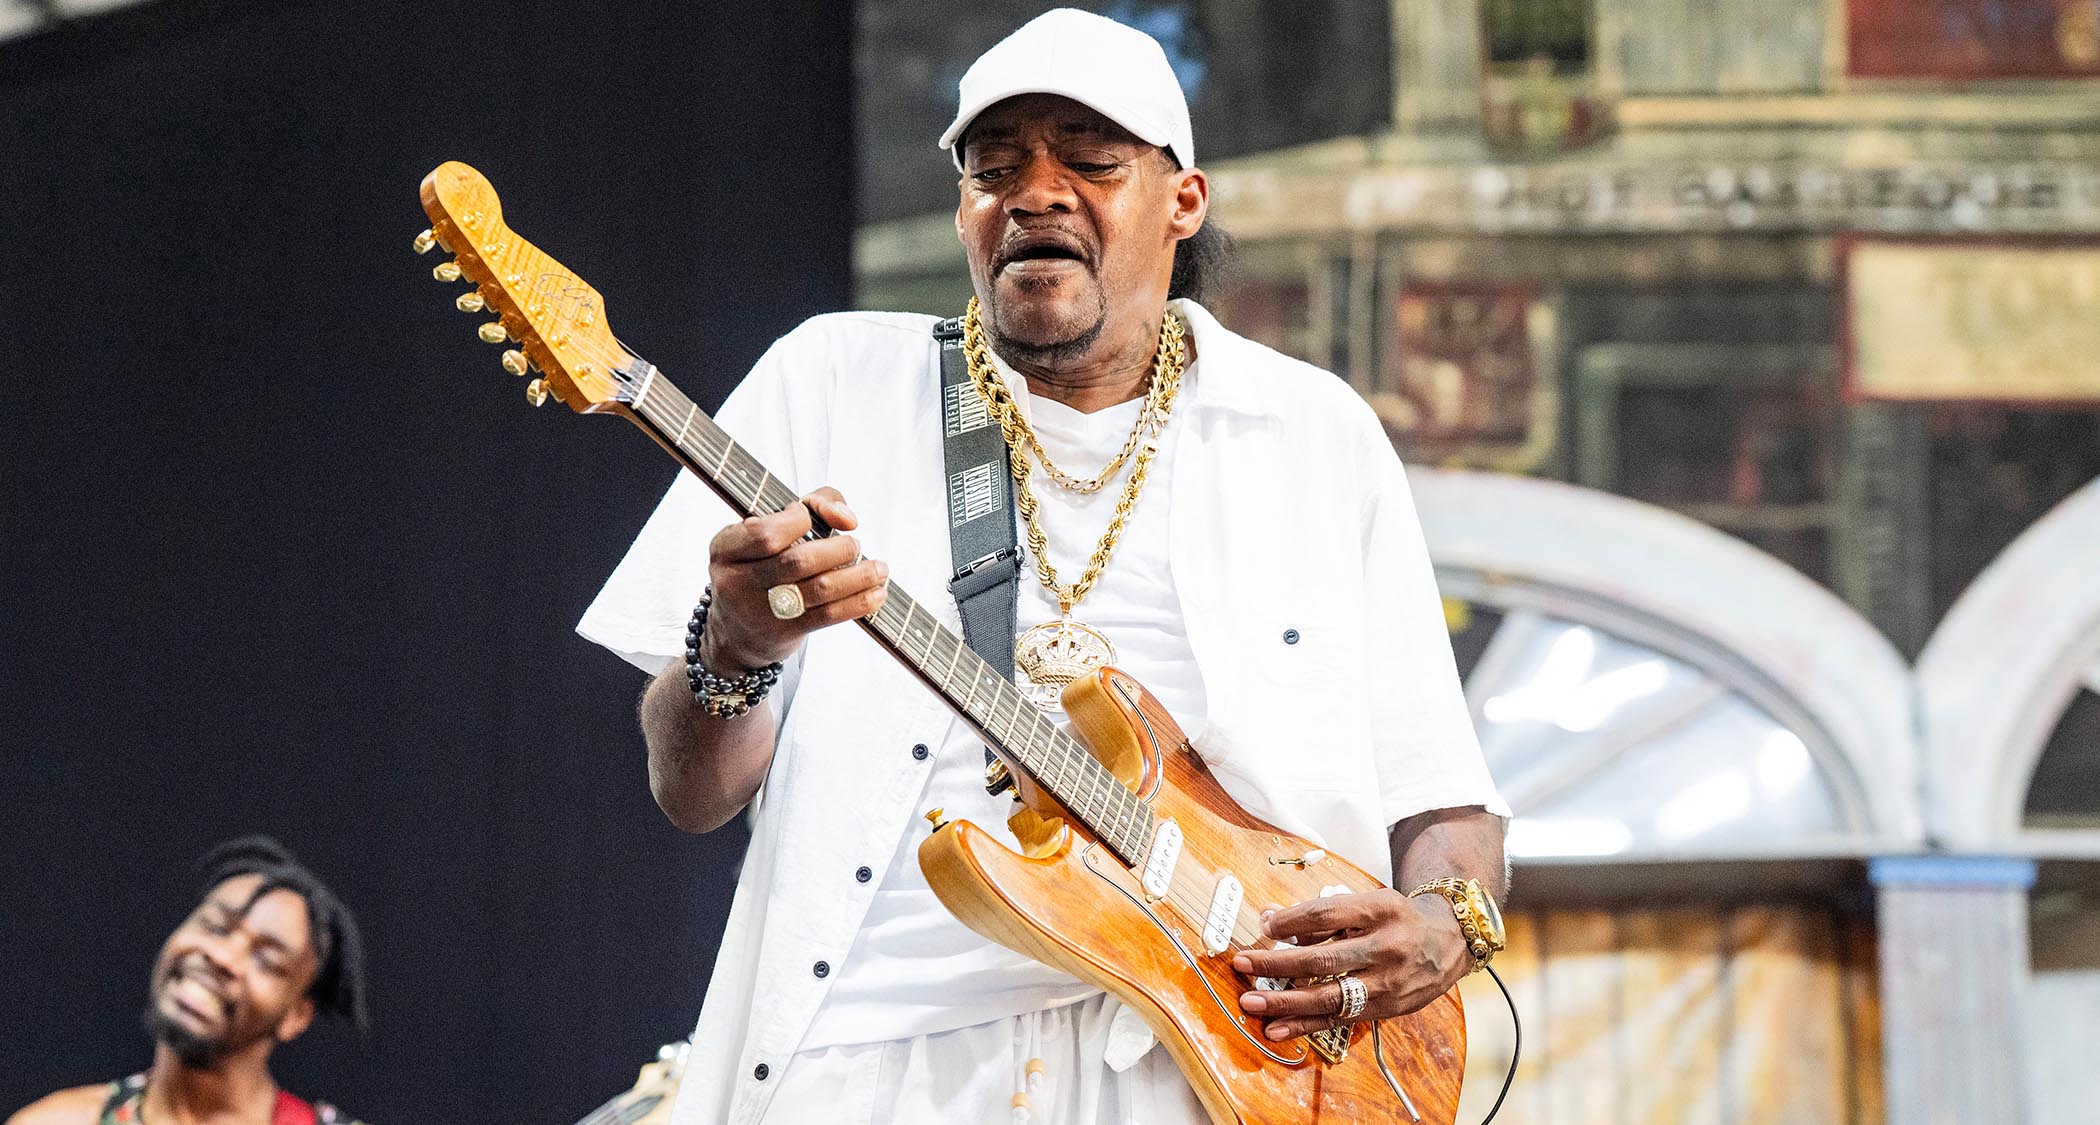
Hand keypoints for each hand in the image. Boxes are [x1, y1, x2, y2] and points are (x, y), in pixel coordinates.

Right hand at [702, 487, 887, 670]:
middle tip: (854, 546)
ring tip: (878, 569)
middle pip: (798, 561)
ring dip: (858, 576)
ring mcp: (758, 611)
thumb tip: (847, 518)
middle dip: (838, 549)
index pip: (766, 531)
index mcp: (725, 548)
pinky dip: (858, 602)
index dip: (801, 519)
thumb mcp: (764, 532)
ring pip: (819, 589)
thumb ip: (811, 505)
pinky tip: (876, 593)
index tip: (818, 517)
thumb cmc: (759, 568)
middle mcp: (736, 581)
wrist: (735, 633)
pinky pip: (828, 615)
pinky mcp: (783, 633)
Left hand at [1230, 888, 1470, 1040]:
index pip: (1324, 915)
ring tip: (1251, 1002)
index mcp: (1378, 910)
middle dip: (1276, 963)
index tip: (1262, 926)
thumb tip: (1270, 919)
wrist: (1449, 941)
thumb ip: (1323, 913)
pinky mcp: (1385, 1008)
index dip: (1288, 921)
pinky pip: (1338, 1019)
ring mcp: (1386, 982)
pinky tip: (1277, 1029)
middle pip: (1321, 958)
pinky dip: (1304, 1026)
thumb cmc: (1397, 919)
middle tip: (1242, 964)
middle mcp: (1385, 947)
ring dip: (1284, 1001)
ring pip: (1328, 995)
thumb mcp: (1368, 903)